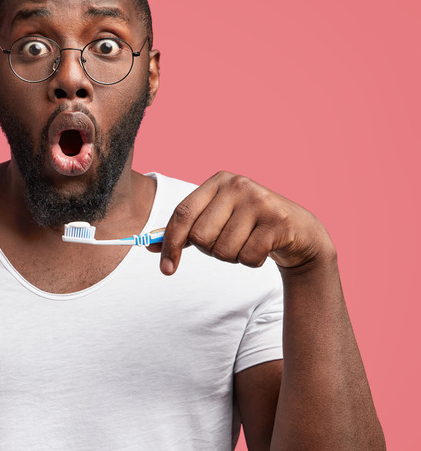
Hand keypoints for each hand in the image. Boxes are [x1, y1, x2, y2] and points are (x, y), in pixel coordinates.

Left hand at [155, 171, 334, 274]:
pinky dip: (251, 262)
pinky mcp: (278, 221)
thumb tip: (149, 245)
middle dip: (211, 250)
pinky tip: (263, 249)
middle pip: (201, 237)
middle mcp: (237, 185)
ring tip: (248, 243)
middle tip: (230, 242)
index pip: (182, 214)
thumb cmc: (249, 227)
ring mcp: (259, 201)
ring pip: (222, 250)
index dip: (170, 243)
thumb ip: (186, 231)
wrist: (299, 232)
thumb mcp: (216, 221)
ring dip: (232, 257)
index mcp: (218, 181)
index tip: (166, 269)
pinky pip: (246, 257)